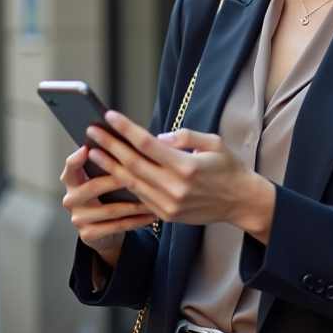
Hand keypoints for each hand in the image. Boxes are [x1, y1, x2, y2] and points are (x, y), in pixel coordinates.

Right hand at [60, 145, 156, 267]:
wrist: (100, 232)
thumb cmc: (103, 198)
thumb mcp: (98, 181)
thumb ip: (104, 166)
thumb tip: (126, 146)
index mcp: (71, 182)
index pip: (70, 167)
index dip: (77, 158)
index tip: (88, 149)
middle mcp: (71, 199)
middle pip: (94, 186)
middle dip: (119, 179)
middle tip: (141, 172)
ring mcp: (79, 219)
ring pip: (111, 209)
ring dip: (136, 203)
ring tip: (154, 196)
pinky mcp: (89, 234)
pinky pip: (118, 225)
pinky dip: (138, 220)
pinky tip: (152, 214)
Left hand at [86, 111, 275, 242]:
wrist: (240, 202)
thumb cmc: (228, 168)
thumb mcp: (213, 143)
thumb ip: (185, 136)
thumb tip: (159, 137)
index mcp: (186, 166)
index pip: (147, 144)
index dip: (125, 129)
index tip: (109, 116)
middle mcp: (175, 187)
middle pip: (132, 163)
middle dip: (109, 145)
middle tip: (92, 131)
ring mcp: (169, 204)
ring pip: (131, 183)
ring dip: (110, 166)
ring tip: (94, 151)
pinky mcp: (166, 215)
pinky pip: (139, 197)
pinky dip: (124, 183)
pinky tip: (112, 171)